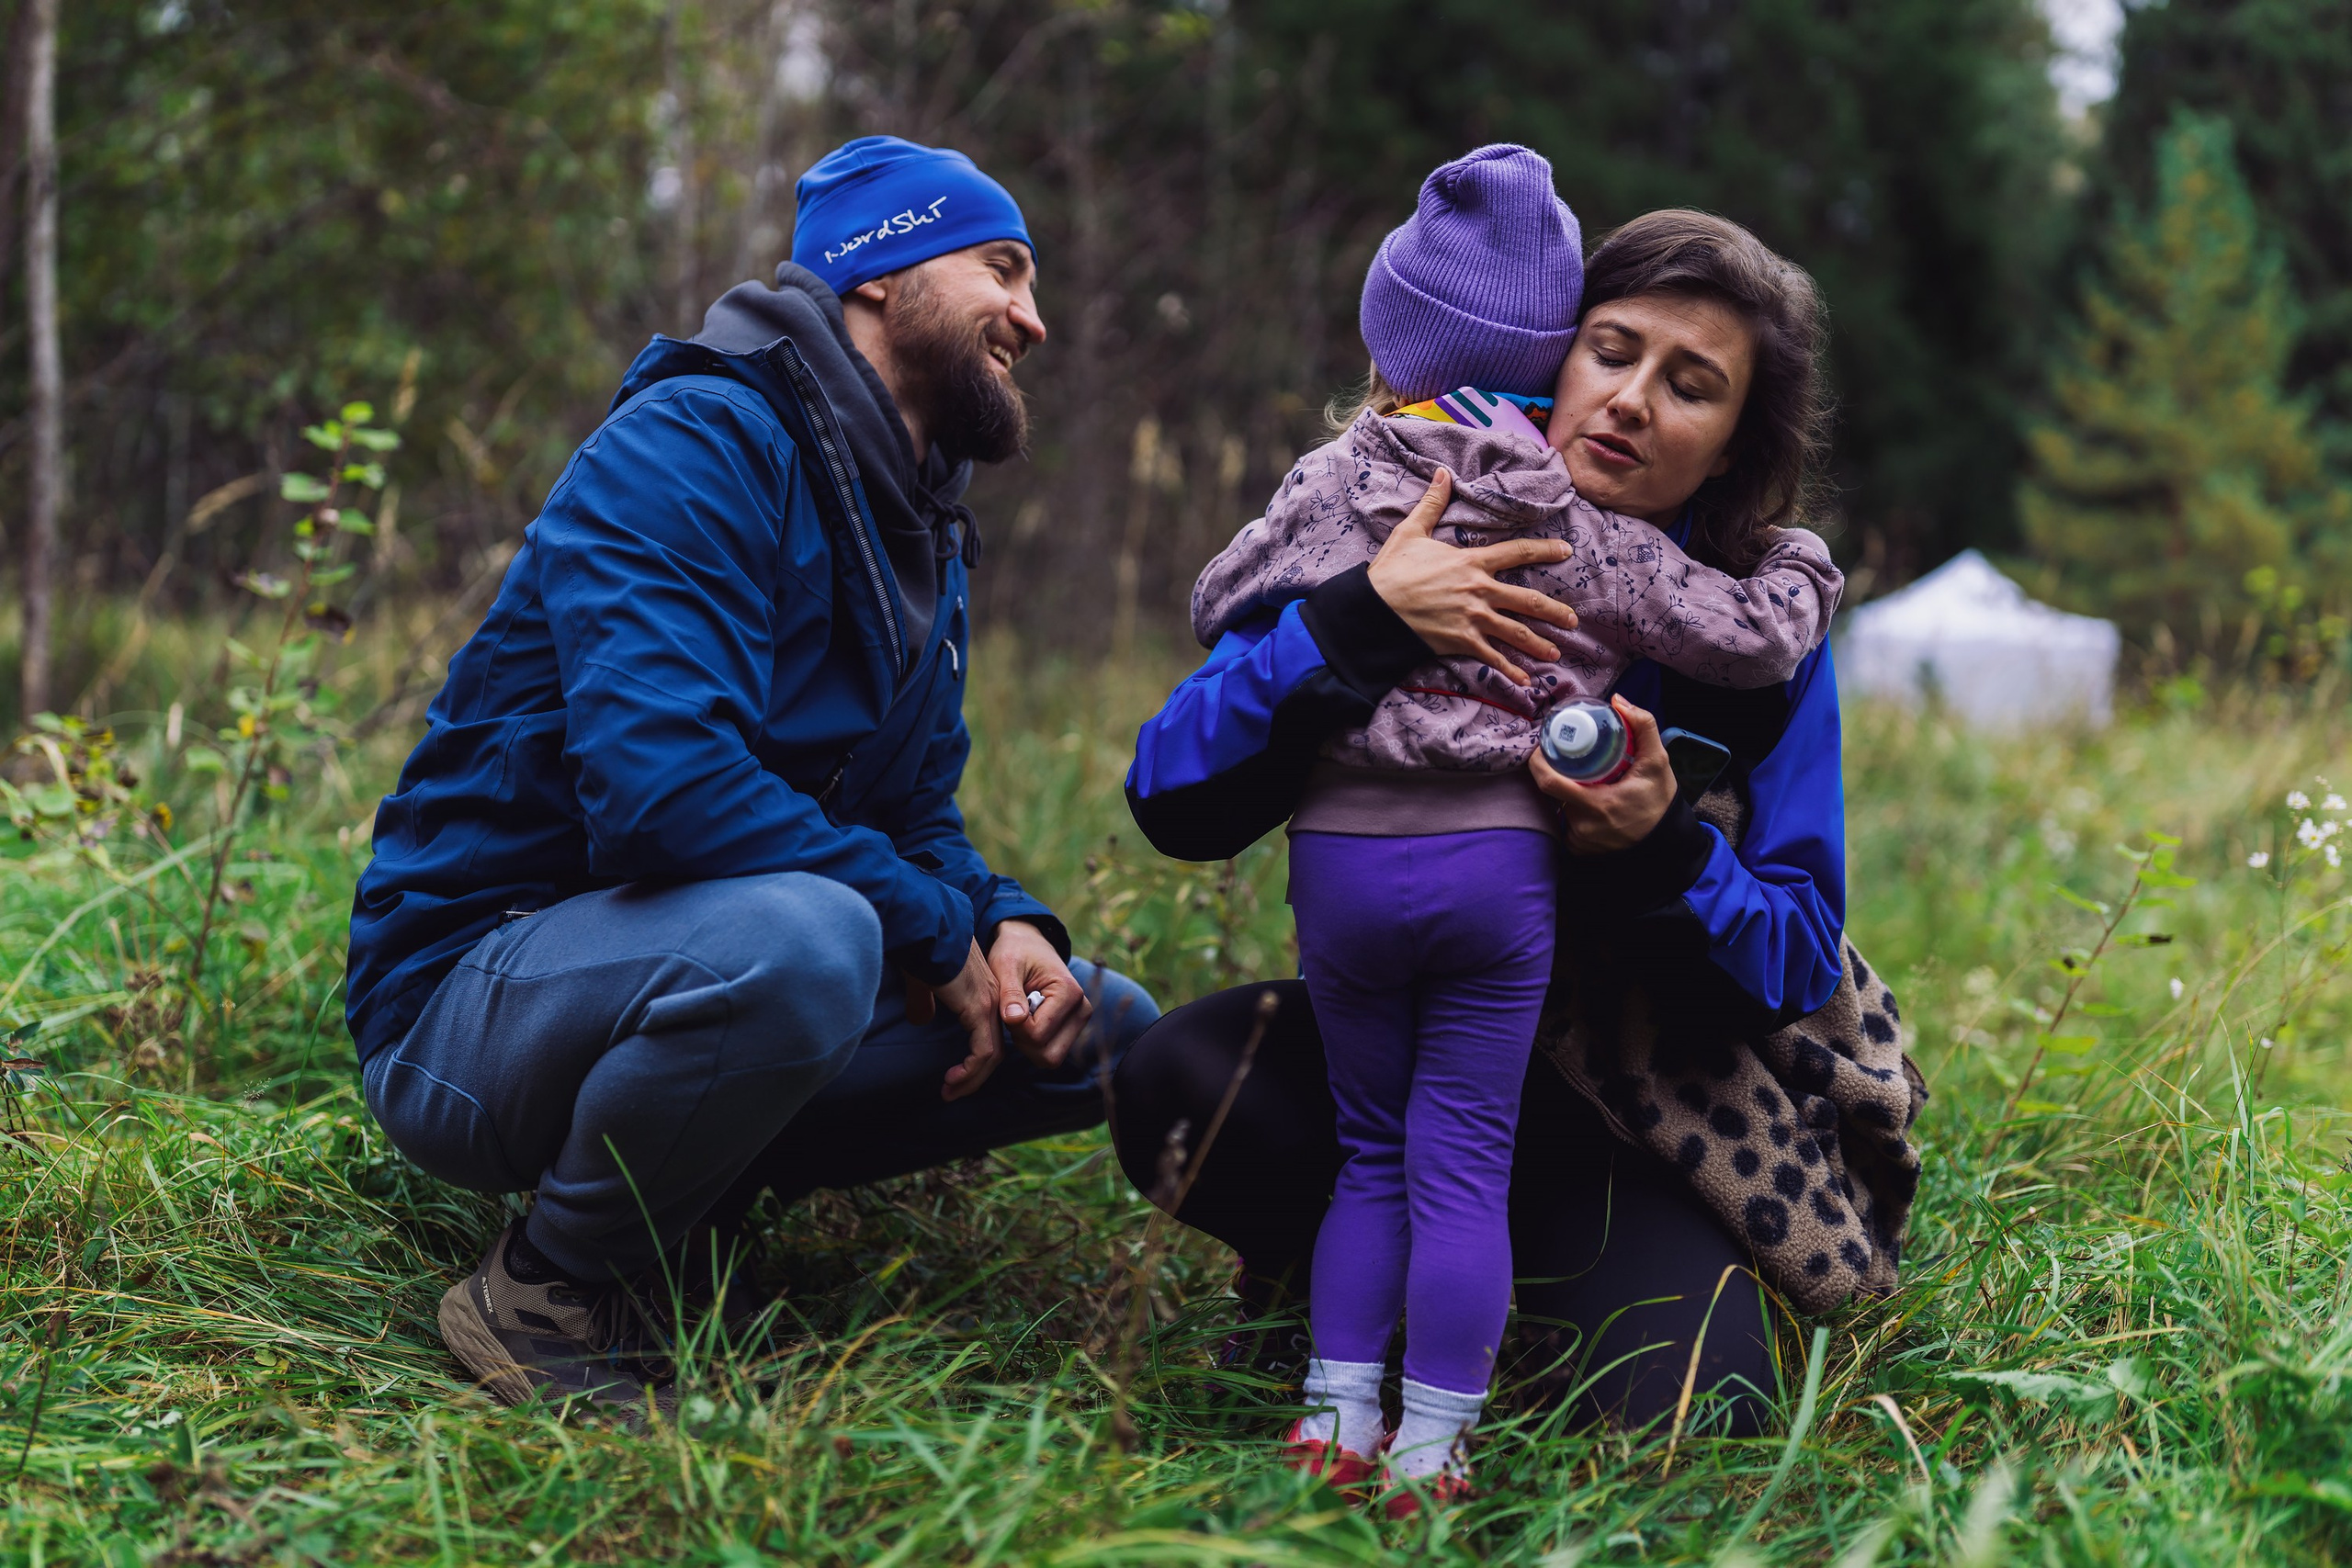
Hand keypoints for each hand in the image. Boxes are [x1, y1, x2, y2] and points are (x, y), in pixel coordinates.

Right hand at [926, 939, 1002, 1100]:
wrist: (925, 928)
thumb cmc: (920, 950)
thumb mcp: (923, 981)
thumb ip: (924, 1000)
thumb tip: (920, 1018)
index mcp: (981, 991)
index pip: (987, 1033)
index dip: (973, 1057)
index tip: (952, 1074)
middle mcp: (992, 999)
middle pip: (993, 1047)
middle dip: (974, 1074)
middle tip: (953, 1091)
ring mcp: (988, 1004)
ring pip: (991, 1054)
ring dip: (971, 1078)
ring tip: (950, 1092)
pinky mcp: (979, 1009)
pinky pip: (983, 1051)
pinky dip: (970, 1070)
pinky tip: (953, 1080)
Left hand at [989, 919, 1092, 1067]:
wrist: (1028, 943)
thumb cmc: (1015, 952)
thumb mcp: (1006, 965)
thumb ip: (1010, 993)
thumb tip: (1014, 1019)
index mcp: (1070, 993)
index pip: (1038, 1035)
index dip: (1015, 1027)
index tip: (1007, 1005)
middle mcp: (1082, 1010)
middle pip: (1050, 1056)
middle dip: (1023, 1041)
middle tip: (1012, 1014)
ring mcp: (1080, 1022)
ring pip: (1050, 1058)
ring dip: (1027, 1043)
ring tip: (1019, 1014)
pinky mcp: (1072, 1028)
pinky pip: (1050, 1052)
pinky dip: (1033, 1042)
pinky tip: (1026, 1019)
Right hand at [1365, 467, 1580, 685]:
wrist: (1374, 609)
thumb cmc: (1391, 571)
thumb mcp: (1411, 532)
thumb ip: (1432, 504)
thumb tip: (1442, 474)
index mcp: (1472, 562)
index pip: (1518, 552)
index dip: (1545, 551)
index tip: (1566, 553)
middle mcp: (1480, 590)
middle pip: (1528, 600)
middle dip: (1554, 612)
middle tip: (1572, 620)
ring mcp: (1474, 618)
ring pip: (1517, 632)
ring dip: (1540, 644)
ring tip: (1556, 652)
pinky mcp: (1462, 641)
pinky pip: (1493, 658)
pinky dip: (1510, 671)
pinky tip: (1526, 682)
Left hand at [1529, 696, 1677, 853]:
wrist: (1666, 839)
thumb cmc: (1660, 800)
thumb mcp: (1657, 761)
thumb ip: (1643, 727)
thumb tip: (1618, 701)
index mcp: (1599, 804)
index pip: (1550, 782)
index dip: (1539, 762)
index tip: (1543, 747)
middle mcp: (1584, 825)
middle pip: (1553, 792)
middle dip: (1557, 772)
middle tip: (1566, 758)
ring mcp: (1580, 840)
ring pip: (1560, 807)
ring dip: (1567, 792)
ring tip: (1583, 780)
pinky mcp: (1580, 850)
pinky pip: (1565, 825)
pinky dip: (1573, 812)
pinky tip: (1588, 804)